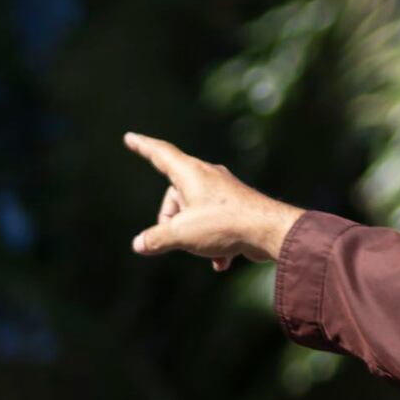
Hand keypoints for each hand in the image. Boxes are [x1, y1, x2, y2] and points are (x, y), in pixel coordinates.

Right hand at [124, 132, 303, 270]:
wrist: (270, 231)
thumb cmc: (224, 225)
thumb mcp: (182, 234)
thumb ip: (156, 238)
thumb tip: (139, 244)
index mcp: (190, 173)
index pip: (160, 154)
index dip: (142, 146)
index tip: (130, 137)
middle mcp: (207, 176)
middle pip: (174, 195)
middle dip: (170, 220)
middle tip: (174, 239)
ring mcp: (223, 191)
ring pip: (193, 211)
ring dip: (191, 235)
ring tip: (201, 250)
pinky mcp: (236, 206)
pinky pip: (213, 222)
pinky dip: (211, 242)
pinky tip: (220, 262)